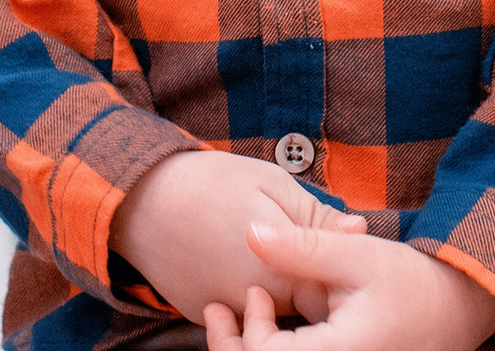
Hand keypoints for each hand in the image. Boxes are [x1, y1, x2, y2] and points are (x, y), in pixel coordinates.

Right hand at [109, 149, 366, 324]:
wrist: (134, 197)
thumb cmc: (209, 183)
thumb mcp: (271, 185)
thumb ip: (316, 217)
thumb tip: (360, 230)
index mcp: (280, 273)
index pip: (330, 294)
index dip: (336, 272)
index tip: (334, 250)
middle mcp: (254, 304)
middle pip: (301, 309)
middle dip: (308, 284)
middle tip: (299, 247)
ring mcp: (225, 311)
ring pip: (269, 312)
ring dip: (277, 291)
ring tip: (264, 250)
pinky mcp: (202, 311)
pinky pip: (237, 309)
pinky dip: (245, 292)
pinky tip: (236, 258)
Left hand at [202, 221, 494, 350]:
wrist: (459, 309)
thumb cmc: (412, 282)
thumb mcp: (357, 256)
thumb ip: (301, 248)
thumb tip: (250, 232)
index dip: (245, 332)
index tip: (251, 292)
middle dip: (235, 346)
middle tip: (218, 312)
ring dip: (255, 349)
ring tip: (244, 315)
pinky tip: (269, 330)